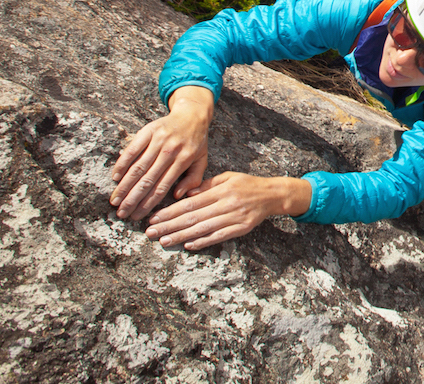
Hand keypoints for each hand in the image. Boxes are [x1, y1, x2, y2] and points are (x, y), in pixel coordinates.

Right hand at [110, 86, 213, 219]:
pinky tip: (115, 177)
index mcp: (183, 161)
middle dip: (132, 199)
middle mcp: (170, 151)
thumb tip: (177, 196)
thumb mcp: (202, 161)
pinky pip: (132, 149)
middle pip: (147, 180)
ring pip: (137, 167)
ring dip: (124, 186)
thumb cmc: (197, 142)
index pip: (162, 187)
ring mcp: (158, 140)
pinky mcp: (148, 131)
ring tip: (115, 200)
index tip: (137, 216)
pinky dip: (122, 164)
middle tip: (121, 213)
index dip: (148, 204)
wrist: (192, 114)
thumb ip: (194, 180)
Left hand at [144, 172, 311, 250]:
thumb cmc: (246, 184)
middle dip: (169, 226)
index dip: (170, 211)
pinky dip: (203, 241)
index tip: (154, 218)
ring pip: (203, 229)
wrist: (273, 195)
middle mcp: (227, 203)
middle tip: (151, 233)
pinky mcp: (242, 228)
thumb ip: (206, 186)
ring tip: (164, 241)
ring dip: (181, 236)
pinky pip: (219, 236)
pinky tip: (188, 245)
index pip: (190, 203)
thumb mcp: (227, 178)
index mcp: (221, 189)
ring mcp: (235, 217)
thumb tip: (184, 194)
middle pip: (193, 217)